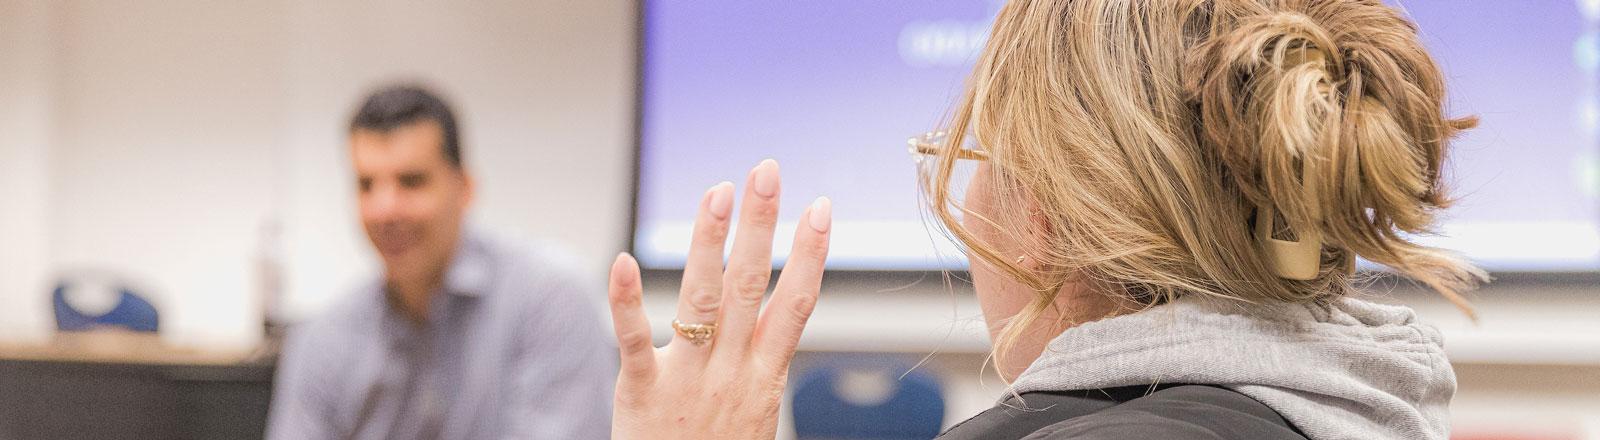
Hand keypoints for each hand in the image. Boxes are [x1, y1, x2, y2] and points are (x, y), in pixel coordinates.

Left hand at [607, 159, 831, 438]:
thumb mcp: (756, 414)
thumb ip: (760, 364)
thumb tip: (776, 324)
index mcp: (763, 376)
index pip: (797, 304)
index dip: (812, 253)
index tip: (823, 207)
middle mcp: (732, 372)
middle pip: (752, 286)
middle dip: (762, 224)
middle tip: (766, 171)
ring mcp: (689, 381)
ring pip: (703, 301)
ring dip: (710, 241)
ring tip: (718, 192)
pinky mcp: (642, 394)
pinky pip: (635, 341)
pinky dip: (627, 301)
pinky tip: (622, 261)